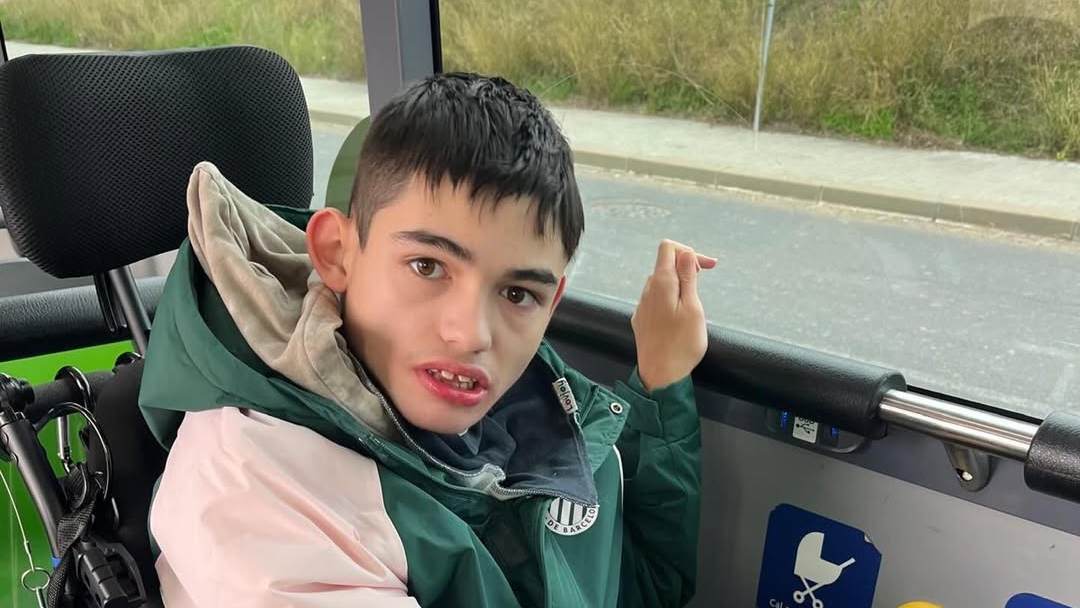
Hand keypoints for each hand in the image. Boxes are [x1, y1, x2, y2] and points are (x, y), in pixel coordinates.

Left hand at [631, 239, 715, 391]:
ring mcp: (642, 305)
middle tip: (703, 284)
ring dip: (678, 284)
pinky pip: (655, 299)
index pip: (668, 248)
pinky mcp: (641, 319)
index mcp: (661, 283)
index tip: (706, 268)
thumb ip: (688, 277)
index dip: (689, 252)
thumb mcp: (693, 307)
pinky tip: (678, 316)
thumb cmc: (682, 344)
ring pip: (660, 283)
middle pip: (665, 264)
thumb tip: (686, 253)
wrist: (660, 375)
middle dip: (686, 268)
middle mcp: (647, 291)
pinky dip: (669, 298)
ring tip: (692, 303)